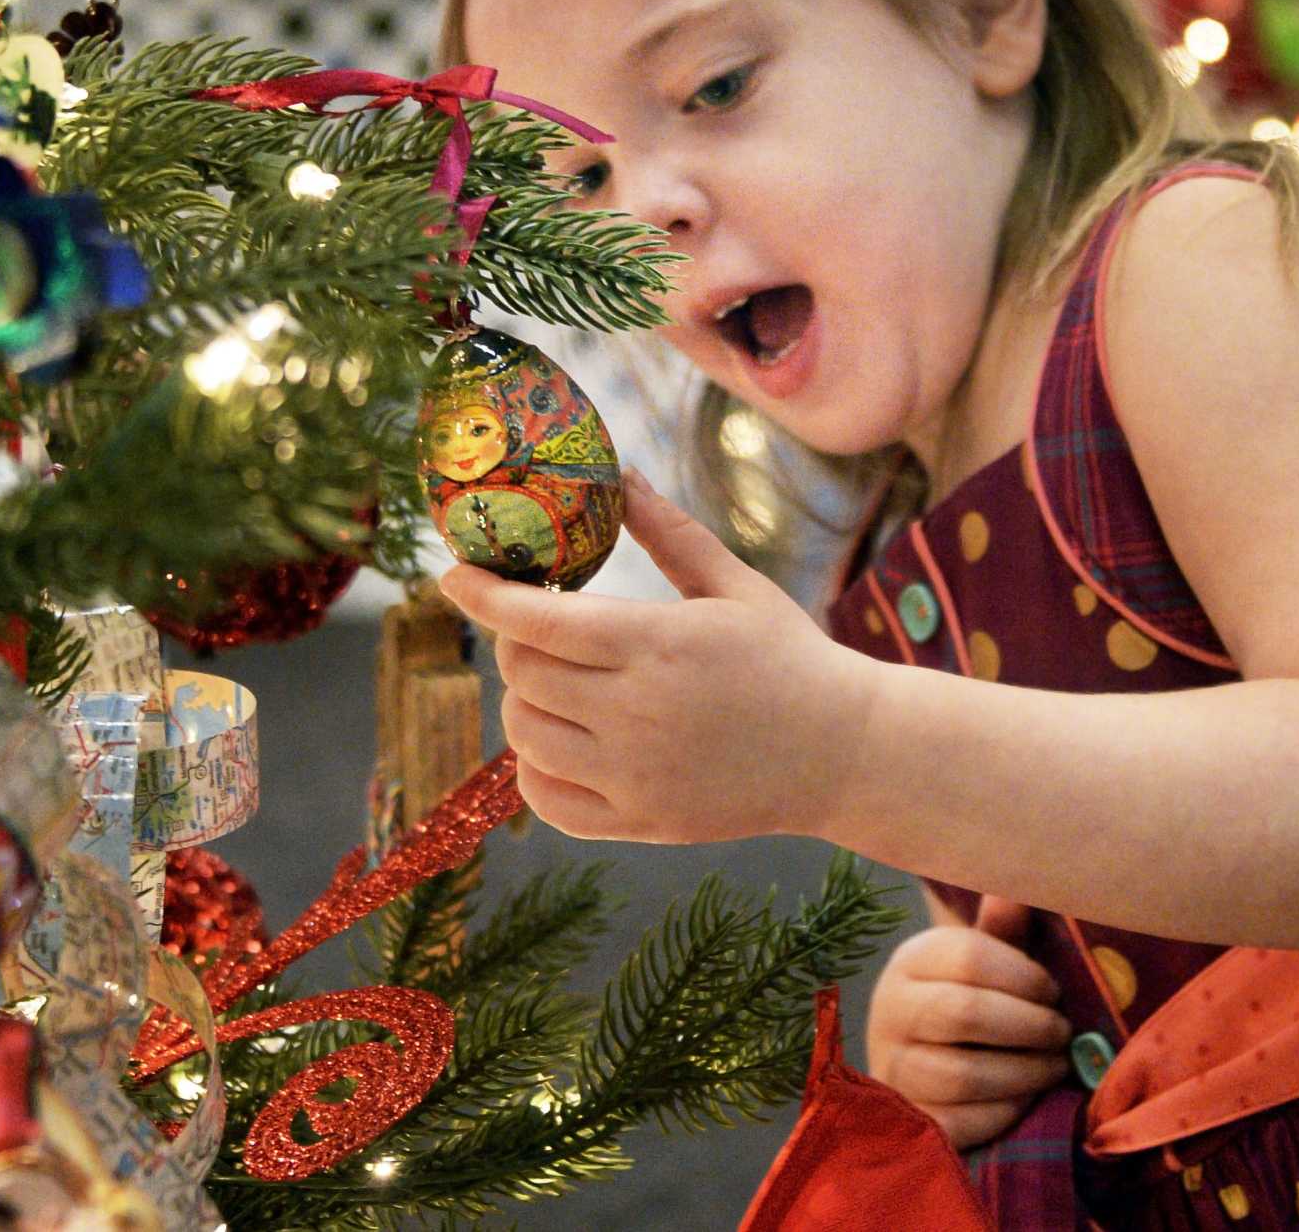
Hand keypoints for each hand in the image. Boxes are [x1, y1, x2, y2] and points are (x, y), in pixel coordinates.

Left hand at [437, 469, 869, 843]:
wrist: (843, 753)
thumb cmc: (788, 656)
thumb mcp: (734, 584)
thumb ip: (668, 531)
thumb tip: (620, 474)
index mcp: (660, 645)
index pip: (537, 622)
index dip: (483, 594)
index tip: (455, 574)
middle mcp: (638, 715)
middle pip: (522, 675)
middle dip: (516, 640)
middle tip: (539, 624)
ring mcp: (635, 777)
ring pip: (523, 736)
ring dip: (524, 700)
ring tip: (558, 679)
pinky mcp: (639, 823)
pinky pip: (544, 799)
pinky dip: (535, 766)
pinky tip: (564, 738)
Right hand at [867, 896, 1073, 1151]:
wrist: (919, 1063)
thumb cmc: (967, 999)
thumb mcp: (984, 960)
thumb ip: (1004, 929)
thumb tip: (1017, 891)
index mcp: (911, 960)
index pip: (968, 957)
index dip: (1024, 975)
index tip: (1053, 990)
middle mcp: (891, 1010)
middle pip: (966, 1014)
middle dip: (1030, 1026)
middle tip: (1062, 1031)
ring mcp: (895, 1066)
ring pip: (966, 1074)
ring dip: (1027, 1072)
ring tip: (1055, 1064)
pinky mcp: (911, 1116)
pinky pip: (965, 1121)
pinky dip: (1007, 1111)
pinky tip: (1027, 1098)